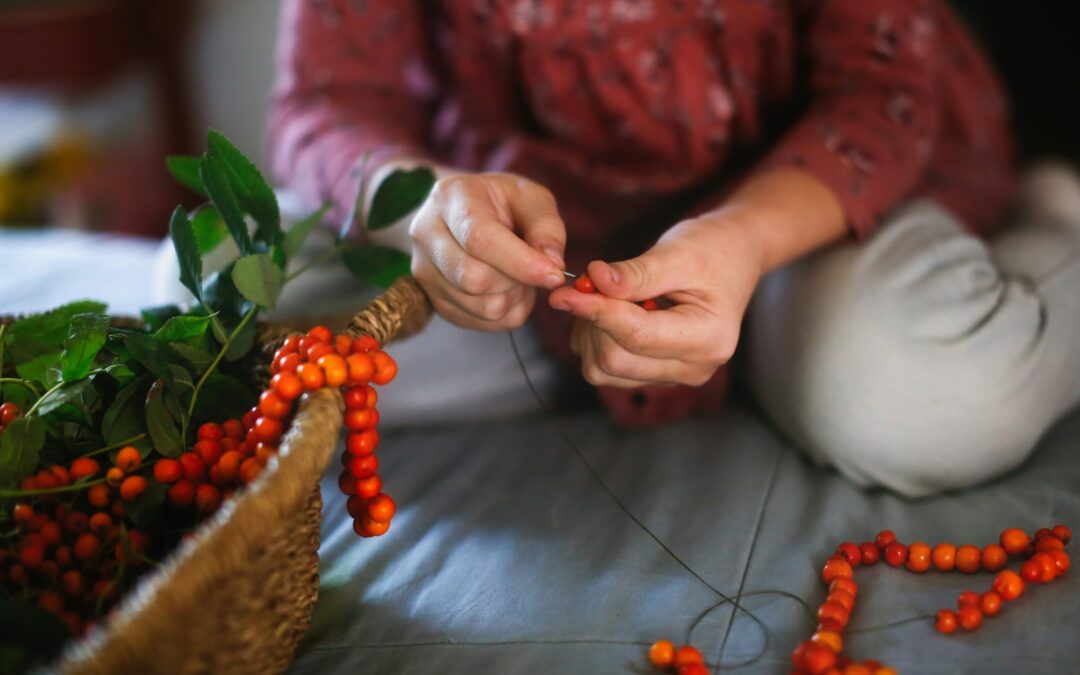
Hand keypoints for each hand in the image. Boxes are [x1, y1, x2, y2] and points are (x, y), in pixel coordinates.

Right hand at [409, 173, 567, 329]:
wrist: (464, 214)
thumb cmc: (502, 204)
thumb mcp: (531, 198)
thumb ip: (546, 227)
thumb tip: (553, 266)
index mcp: (451, 197)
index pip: (478, 239)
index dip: (520, 263)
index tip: (554, 276)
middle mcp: (427, 233)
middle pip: (473, 278)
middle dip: (516, 281)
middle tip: (533, 269)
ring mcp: (423, 269)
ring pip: (479, 306)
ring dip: (513, 299)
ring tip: (519, 277)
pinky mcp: (433, 298)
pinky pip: (479, 322)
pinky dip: (504, 313)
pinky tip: (506, 290)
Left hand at [548, 216, 764, 386]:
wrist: (732, 257)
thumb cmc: (712, 250)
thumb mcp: (678, 252)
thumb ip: (637, 273)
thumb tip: (594, 280)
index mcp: (708, 339)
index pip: (636, 335)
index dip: (595, 312)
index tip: (564, 292)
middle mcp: (694, 368)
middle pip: (615, 360)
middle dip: (593, 321)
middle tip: (590, 284)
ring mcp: (674, 375)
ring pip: (605, 369)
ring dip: (590, 332)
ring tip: (605, 296)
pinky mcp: (655, 374)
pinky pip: (608, 369)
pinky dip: (595, 340)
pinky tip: (609, 311)